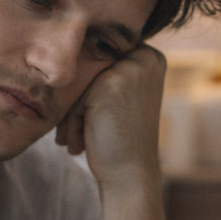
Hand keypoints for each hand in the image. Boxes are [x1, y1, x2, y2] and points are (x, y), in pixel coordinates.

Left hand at [55, 44, 165, 185]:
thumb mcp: (122, 95)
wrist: (130, 174)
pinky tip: (79, 142)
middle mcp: (145, 56)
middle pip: (88, 67)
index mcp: (151, 56)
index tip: (89, 122)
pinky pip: (74, 94)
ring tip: (75, 140)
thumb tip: (69, 46)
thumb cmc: (121, 139)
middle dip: (77, 102)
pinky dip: (71, 120)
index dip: (88, 90)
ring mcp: (129, 67)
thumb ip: (107, 69)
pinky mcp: (109, 82)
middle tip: (74, 134)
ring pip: (79, 80)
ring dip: (71, 113)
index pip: (100, 59)